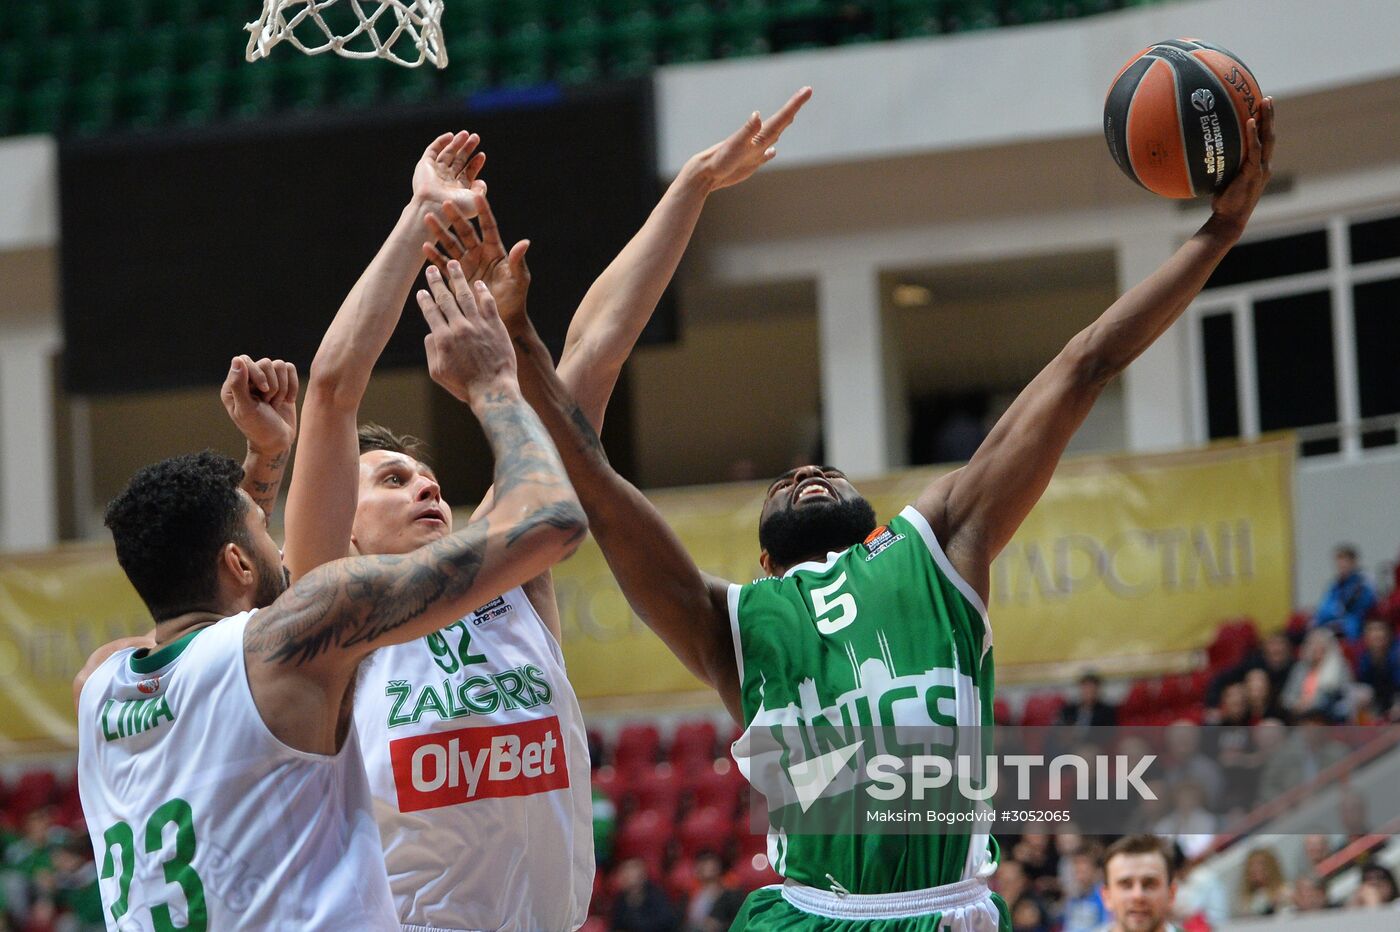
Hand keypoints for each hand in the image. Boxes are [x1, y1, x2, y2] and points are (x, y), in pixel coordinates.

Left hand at [221, 356, 298, 453]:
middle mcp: (249, 379)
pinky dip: (293, 386)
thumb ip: (238, 385)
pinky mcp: (282, 382)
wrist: (278, 441)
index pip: (245, 361)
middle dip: (273, 385)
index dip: (258, 374)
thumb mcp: (246, 410)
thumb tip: (237, 359)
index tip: (263, 392)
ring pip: (280, 365)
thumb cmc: (259, 429)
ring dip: (283, 388)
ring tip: (276, 403)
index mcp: (234, 385)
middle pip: (266, 363)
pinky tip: (287, 400)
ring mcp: (267, 380)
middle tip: (268, 402)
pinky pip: (291, 370)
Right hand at [412, 130, 486, 217]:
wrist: (435, 206)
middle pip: (458, 161)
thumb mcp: (474, 200)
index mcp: (457, 190)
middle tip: (475, 137)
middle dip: (467, 149)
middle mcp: (446, 181)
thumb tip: (481, 181)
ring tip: (466, 133)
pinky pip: (432, 151)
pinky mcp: (424, 165)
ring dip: (456, 143)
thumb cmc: (456, 207)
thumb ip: (480, 190)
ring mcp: (435, 172)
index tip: (482, 155)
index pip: (467, 173)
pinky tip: (450, 136)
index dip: (475, 164)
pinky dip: (440, 142)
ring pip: (447, 154)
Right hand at [417, 261, 517, 403]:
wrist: (493, 390)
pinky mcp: (495, 326)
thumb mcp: (438, 372)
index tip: (421, 291)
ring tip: (453, 264)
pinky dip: (482, 292)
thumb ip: (431, 350)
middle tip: (432, 269)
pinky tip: (479, 283)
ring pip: (465, 295)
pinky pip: (488, 304)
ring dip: (458, 278)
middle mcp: (459, 327)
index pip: (430, 312)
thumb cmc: (465, 386)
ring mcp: (478, 325)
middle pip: (445, 299)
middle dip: (437, 282)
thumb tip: (431, 333)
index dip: (424, 300)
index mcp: (442, 338)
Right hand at [422, 194, 531, 330]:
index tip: (476, 195)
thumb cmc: (515, 300)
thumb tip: (525, 242)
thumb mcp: (518, 280)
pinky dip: (434, 256)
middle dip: (455, 217)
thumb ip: (518, 261)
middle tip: (444, 202)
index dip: (483, 212)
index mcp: (495, 252)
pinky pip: (443, 264)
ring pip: (451, 244)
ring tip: (427, 218)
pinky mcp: (456, 279)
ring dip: (440, 232)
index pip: (489, 227)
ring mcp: (466, 265)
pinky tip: (424, 246)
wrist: (502, 321)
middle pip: (465, 232)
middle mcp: (479, 255)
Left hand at [687, 86, 812, 192]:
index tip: (808, 89)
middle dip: (793, 107)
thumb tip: (757, 115)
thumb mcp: (735, 145)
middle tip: (806, 92)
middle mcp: (759, 140)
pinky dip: (770, 153)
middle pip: (781, 121)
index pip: (782, 117)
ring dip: (783, 126)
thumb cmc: (720, 160)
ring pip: (773, 136)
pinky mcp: (749, 164)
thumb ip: (747, 130)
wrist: (706, 174)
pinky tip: (772, 152)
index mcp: (759, 134)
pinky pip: (764, 156)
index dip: (795, 104)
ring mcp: (755, 152)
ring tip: (791, 116)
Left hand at [1210, 96, 1274, 238]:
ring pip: (1267, 139)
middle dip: (1270, 116)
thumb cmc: (1223, 200)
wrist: (1228, 218)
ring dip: (1267, 119)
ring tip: (1265, 102)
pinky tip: (1250, 121)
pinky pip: (1254, 150)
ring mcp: (1261, 169)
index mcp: (1258, 165)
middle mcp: (1264, 165)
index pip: (1264, 141)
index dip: (1265, 124)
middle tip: (1268, 98)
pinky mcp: (1254, 173)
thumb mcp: (1222, 177)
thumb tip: (1202, 151)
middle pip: (1270, 135)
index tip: (1262, 107)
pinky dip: (1253, 135)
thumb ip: (1221, 164)